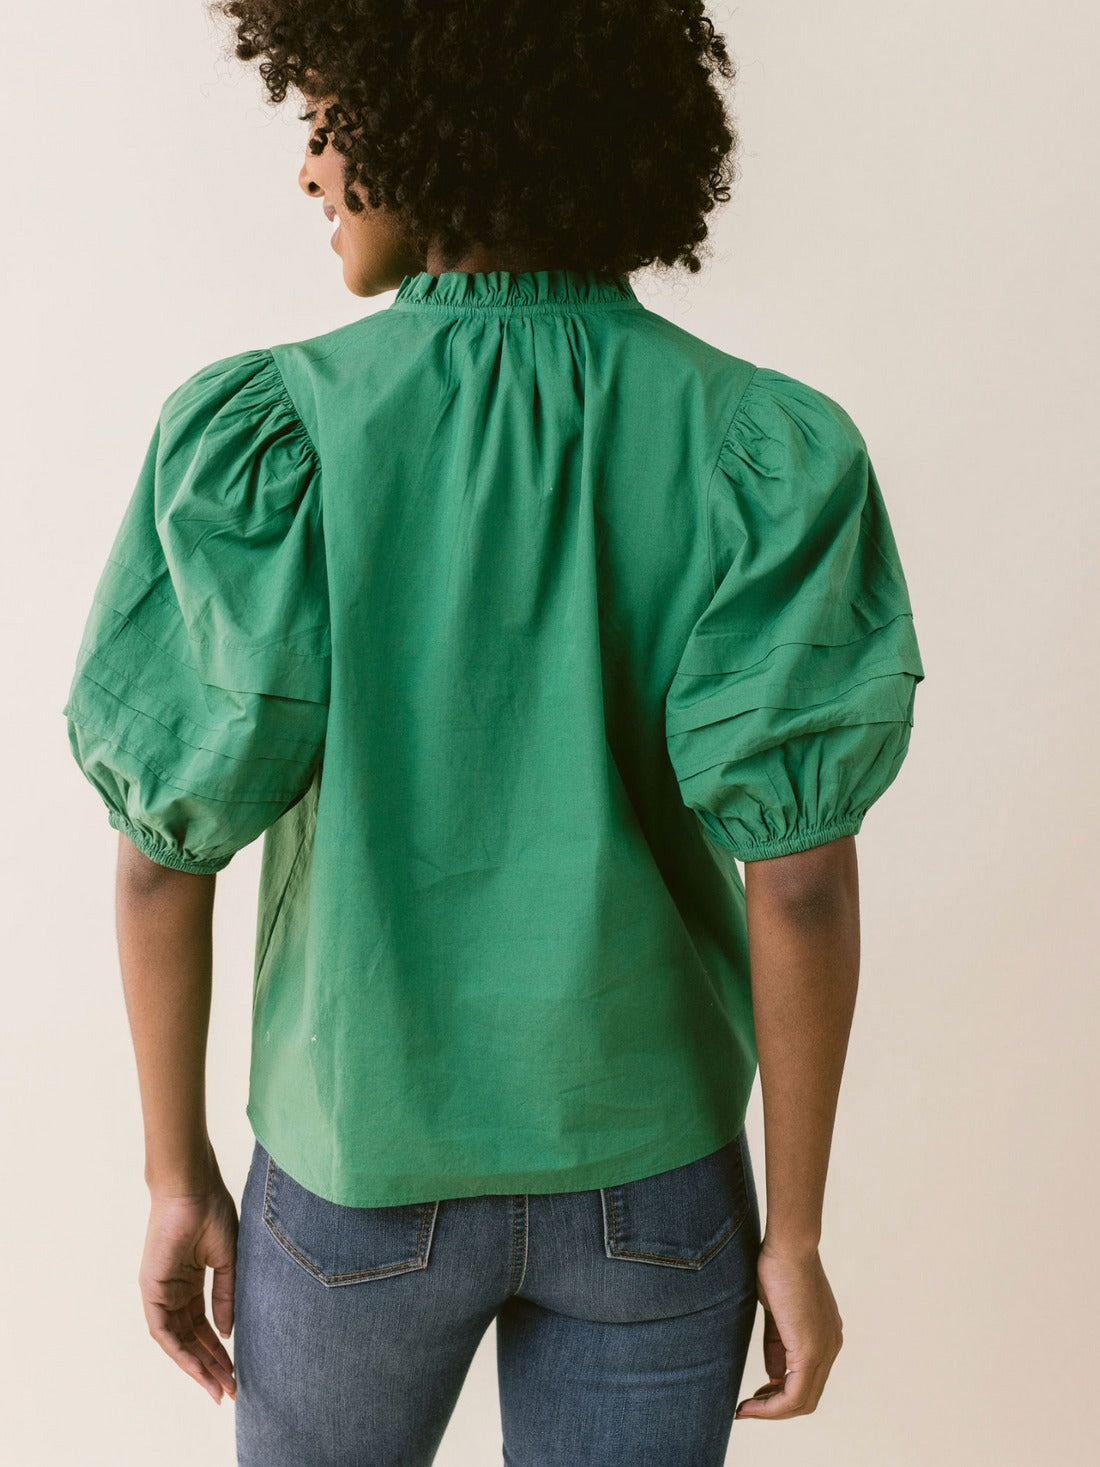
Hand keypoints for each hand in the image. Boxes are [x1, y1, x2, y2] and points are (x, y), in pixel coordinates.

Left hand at [139, 1179, 239, 1403]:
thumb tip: (227, 1332)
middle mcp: (174, 1291)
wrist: (192, 1187)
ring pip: (177, 1340)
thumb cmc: (211, 1211)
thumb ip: (225, 1296)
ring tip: (219, 1386)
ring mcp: (160, 1291)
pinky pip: (163, 1331)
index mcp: (191, 1282)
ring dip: (197, 1365)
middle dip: (211, 1365)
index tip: (236, 1372)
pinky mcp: (150, 1290)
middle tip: (231, 1390)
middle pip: (191, 1338)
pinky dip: (180, 1351)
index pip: (204, 1325)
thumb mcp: (227, 1260)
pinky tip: (198, 1366)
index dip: (219, 1351)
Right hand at [735, 1238, 842, 1419]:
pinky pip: (793, 1395)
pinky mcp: (810, 1351)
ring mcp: (824, 1350)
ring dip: (770, 1411)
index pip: (807, 1380)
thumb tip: (774, 1375)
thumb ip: (778, 1344)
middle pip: (806, 1397)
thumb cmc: (779, 1267)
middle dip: (775, 1409)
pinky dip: (771, 1407)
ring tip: (744, 1410)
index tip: (754, 1397)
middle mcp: (831, 1346)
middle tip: (747, 1409)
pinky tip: (749, 1405)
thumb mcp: (777, 1313)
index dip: (780, 1395)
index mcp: (825, 1335)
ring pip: (801, 1402)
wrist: (789, 1245)